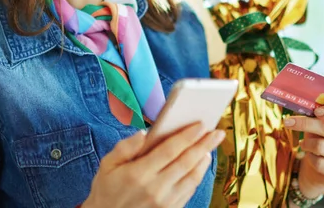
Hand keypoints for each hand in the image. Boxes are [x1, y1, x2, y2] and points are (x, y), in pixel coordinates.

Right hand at [83, 123, 225, 207]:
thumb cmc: (107, 188)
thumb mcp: (107, 164)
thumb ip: (125, 147)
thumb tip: (144, 133)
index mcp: (138, 173)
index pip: (169, 150)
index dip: (186, 136)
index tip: (200, 125)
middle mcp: (155, 188)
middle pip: (186, 162)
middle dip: (203, 145)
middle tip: (217, 133)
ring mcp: (164, 202)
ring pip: (191, 178)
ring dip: (203, 160)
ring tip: (210, 146)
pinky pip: (189, 191)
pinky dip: (197, 176)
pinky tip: (199, 164)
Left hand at [284, 105, 323, 197]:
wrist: (320, 168)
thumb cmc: (318, 140)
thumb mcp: (316, 126)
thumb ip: (313, 116)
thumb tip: (298, 102)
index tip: (316, 111)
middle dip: (305, 124)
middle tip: (287, 122)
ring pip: (321, 146)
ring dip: (306, 144)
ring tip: (303, 144)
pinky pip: (319, 163)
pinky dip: (310, 158)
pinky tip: (311, 157)